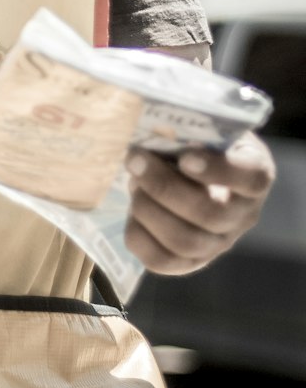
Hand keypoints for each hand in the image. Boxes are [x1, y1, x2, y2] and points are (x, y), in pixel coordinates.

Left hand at [124, 131, 275, 275]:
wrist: (189, 165)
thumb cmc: (196, 138)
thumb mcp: (203, 125)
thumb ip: (189, 125)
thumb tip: (153, 125)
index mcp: (255, 174)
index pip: (251, 178)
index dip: (219, 170)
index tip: (185, 156)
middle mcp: (243, 214)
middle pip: (210, 213)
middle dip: (164, 186)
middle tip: (134, 159)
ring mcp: (219, 243)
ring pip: (185, 241)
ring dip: (149, 209)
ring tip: (132, 182)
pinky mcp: (190, 261)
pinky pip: (162, 261)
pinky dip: (139, 234)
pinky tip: (132, 207)